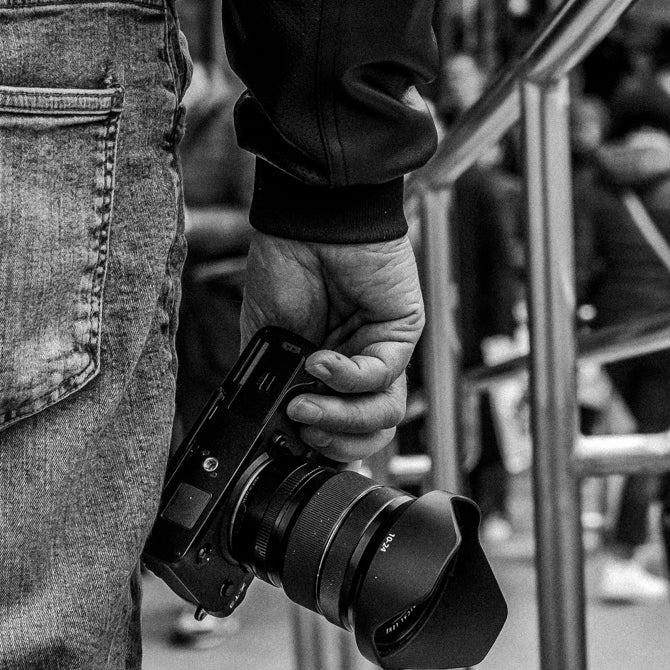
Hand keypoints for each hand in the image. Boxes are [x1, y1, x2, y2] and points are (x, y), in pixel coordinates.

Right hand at [240, 234, 424, 462]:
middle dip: (332, 440)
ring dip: (341, 416)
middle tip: (301, 424)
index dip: (317, 448)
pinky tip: (320, 361)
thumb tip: (276, 429)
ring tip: (306, 402)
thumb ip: (274, 384)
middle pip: (368, 433)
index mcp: (328, 373)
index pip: (339, 431)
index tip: (287, 442)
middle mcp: (359, 367)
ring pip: (384, 413)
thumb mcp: (267, 338)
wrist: (306, 221)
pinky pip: (384, 374)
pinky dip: (348, 377)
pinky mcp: (402, 331)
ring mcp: (383, 351)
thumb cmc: (285, 265)